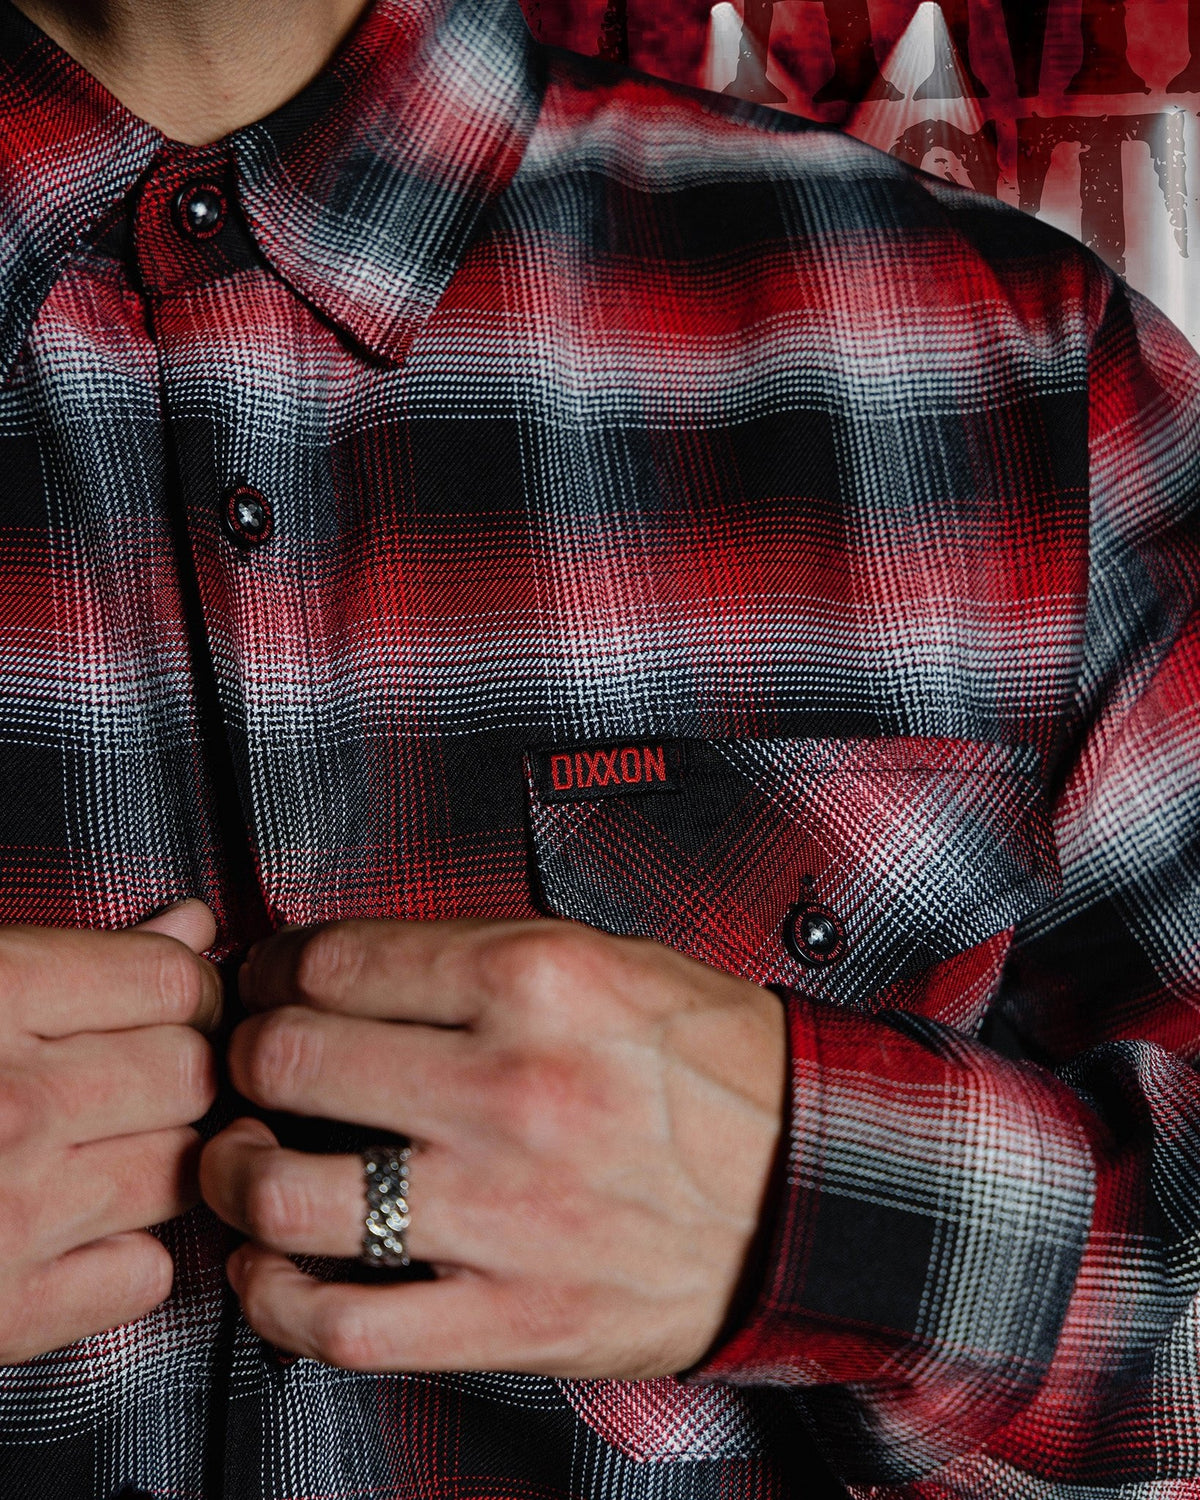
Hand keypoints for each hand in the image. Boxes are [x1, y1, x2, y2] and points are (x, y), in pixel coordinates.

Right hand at [0, 900, 221, 1362]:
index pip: (173, 981)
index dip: (187, 987)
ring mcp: (11, 1215)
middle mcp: (10, 1106)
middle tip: (138, 1076)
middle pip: (191, 1073)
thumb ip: (73, 953)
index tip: (174, 1004)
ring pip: (181, 1169)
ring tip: (100, 1145)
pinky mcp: (4, 1316)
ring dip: (158, 1156)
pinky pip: (145, 1272)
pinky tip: (75, 1226)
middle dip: (179, 1069)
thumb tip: (191, 921)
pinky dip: (126, 1253)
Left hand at [200, 919, 786, 1376]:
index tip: (269, 986)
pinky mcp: (513, 1317)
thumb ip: (484, 956)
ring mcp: (505, 1211)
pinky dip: (274, 1299)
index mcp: (537, 979)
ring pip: (285, 1195)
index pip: (333, 961)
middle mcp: (510, 1087)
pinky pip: (339, 1324)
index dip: (273, 970)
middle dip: (240, 1059)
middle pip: (287, 1060)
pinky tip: (270, 1269)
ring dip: (231, 1177)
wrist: (816, 1192)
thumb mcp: (616, 962)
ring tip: (238, 1164)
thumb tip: (354, 967)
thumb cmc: (716, 1068)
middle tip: (247, 1067)